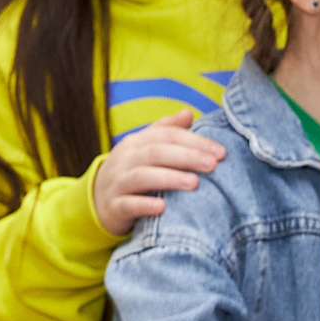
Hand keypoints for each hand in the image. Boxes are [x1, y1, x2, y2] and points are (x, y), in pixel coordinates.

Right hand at [90, 109, 225, 233]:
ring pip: (142, 177)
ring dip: (169, 178)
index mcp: (137, 142)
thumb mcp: (145, 149)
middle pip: (156, 152)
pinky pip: (128, 204)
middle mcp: (125, 159)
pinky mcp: (114, 207)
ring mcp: (117, 182)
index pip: (167, 135)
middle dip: (186, 157)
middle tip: (212, 165)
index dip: (194, 141)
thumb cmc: (132, 172)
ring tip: (195, 183)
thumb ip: (166, 131)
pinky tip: (163, 208)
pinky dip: (144, 205)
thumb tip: (188, 113)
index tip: (221, 152)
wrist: (98, 201)